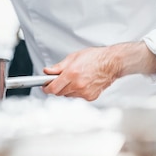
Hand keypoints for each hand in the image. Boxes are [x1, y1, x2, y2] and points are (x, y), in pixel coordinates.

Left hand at [41, 41, 155, 101]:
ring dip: (67, 89)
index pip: (53, 88)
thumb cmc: (95, 58)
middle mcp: (78, 85)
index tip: (44, 87)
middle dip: (57, 87)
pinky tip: (82, 83)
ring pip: (68, 95)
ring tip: (74, 78)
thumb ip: (58, 67)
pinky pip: (78, 97)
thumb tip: (47, 72)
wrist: (112, 63)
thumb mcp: (72, 57)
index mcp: (72, 74)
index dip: (46, 88)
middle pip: (59, 93)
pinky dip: (76, 91)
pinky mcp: (91, 97)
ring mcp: (85, 93)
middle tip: (59, 79)